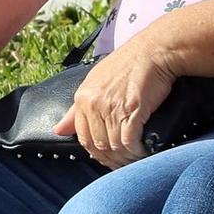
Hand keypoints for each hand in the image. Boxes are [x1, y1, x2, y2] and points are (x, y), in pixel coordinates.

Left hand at [54, 34, 177, 169]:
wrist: (155, 50)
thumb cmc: (130, 63)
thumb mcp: (96, 80)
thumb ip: (76, 109)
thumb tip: (58, 130)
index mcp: (82, 97)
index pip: (82, 137)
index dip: (96, 152)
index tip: (108, 156)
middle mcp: (93, 103)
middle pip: (98, 145)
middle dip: (111, 158)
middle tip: (123, 162)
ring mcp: (111, 108)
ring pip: (114, 146)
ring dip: (125, 157)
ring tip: (135, 158)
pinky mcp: (131, 111)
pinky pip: (129, 142)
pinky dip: (136, 151)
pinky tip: (144, 151)